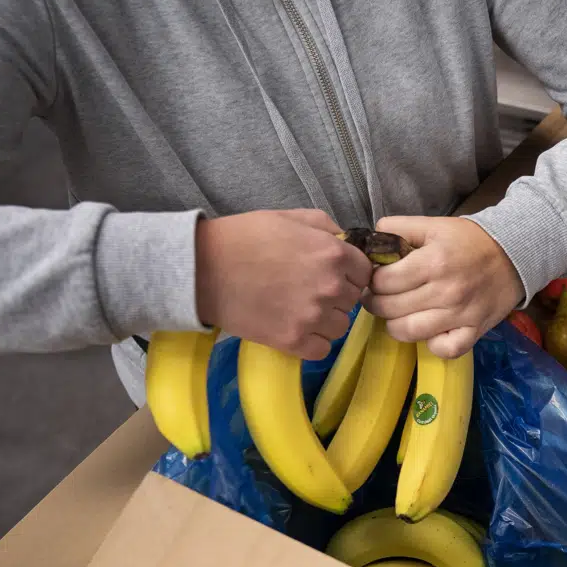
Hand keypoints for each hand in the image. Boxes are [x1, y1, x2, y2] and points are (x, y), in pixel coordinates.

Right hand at [195, 209, 373, 359]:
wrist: (201, 269)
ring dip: (325, 320)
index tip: (332, 273)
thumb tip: (346, 241)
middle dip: (336, 294)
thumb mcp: (288, 217)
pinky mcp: (293, 341)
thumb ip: (324, 227)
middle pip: (353, 299)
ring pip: (339, 326)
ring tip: (299, 308)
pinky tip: (295, 327)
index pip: (364, 271)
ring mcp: (313, 316)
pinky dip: (312, 342)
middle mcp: (330, 286)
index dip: (349, 272)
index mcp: (332, 253)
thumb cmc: (242, 238)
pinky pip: (321, 349)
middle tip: (308, 289)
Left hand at [363, 216, 523, 358]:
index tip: (375, 279)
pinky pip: (444, 350)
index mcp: (432, 262)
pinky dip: (432, 344)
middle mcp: (445, 291)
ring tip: (398, 315)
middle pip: (390, 308)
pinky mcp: (474, 331)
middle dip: (377, 302)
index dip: (372, 281)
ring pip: (409, 332)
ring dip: (395, 325)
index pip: (383, 281)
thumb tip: (371, 241)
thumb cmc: (470, 240)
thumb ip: (399, 227)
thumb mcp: (433, 225)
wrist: (514, 254)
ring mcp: (460, 315)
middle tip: (381, 297)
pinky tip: (429, 332)